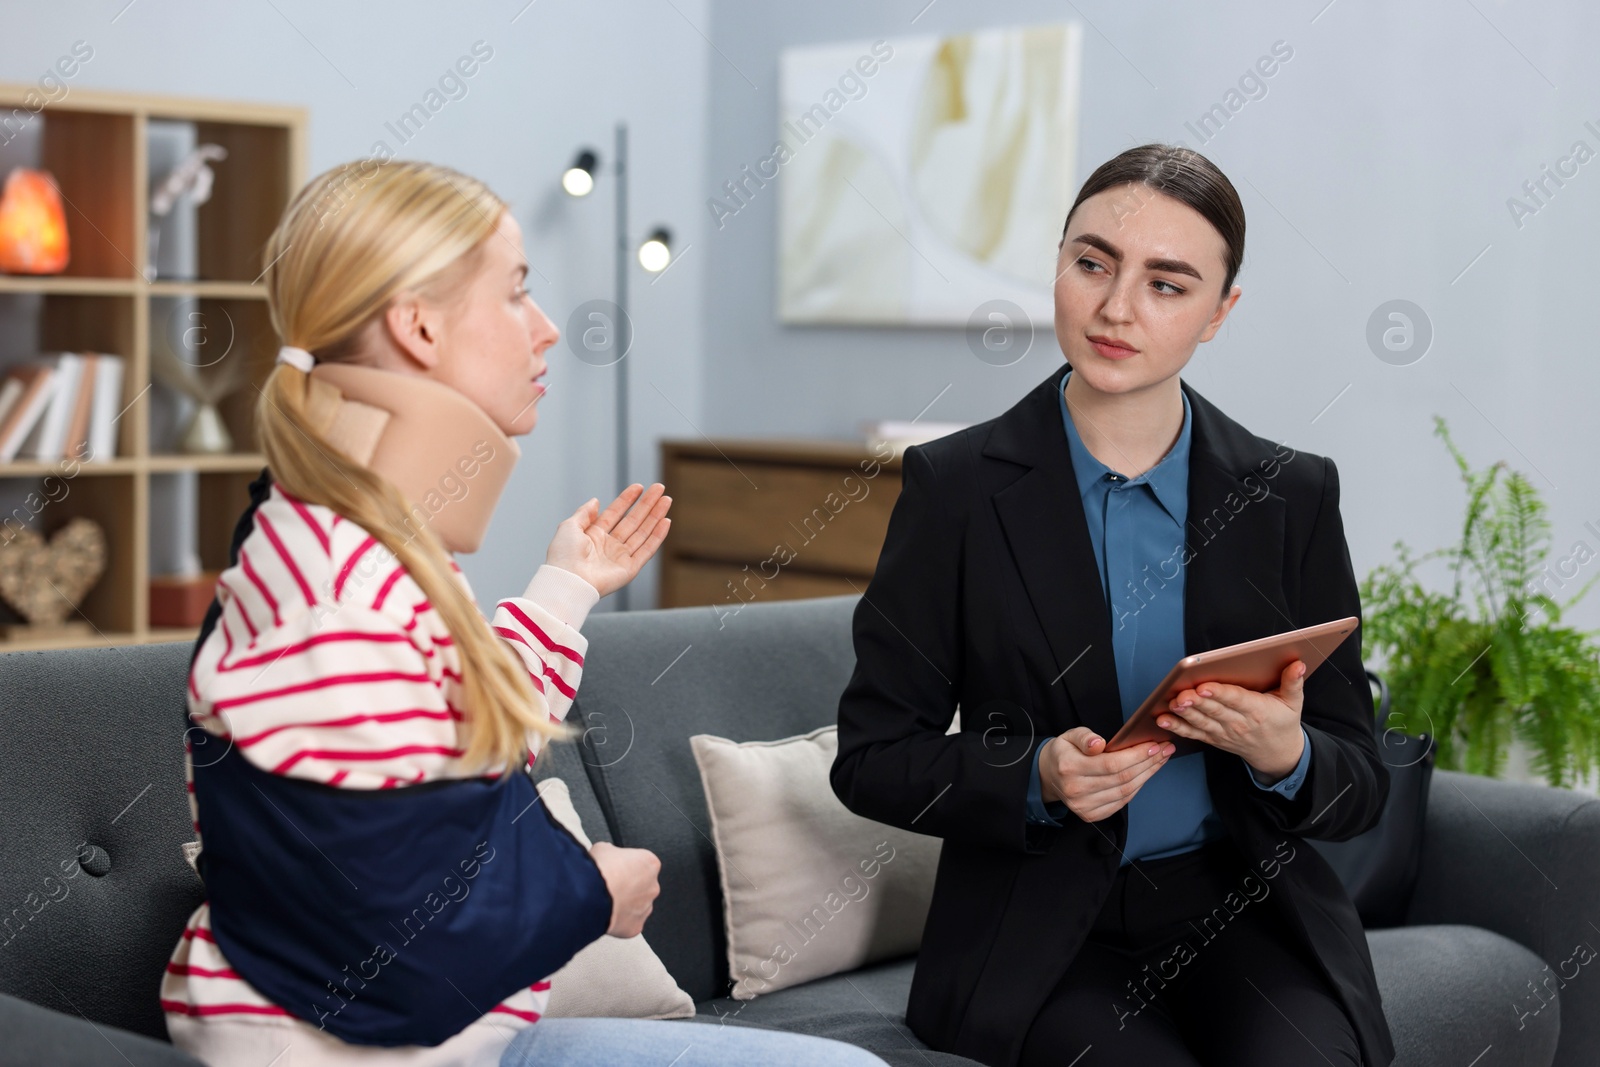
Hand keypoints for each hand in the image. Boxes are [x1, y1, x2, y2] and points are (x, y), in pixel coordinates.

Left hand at [545, 483, 671, 598]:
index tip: (639, 486)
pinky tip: (666, 521)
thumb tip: (595, 501)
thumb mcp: (569, 527)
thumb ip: (584, 513)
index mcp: (594, 535)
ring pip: (643, 532)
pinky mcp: (630, 569)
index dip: (627, 499)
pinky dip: (658, 536)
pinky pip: (647, 550)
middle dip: (647, 504)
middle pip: (633, 521)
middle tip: (660, 488)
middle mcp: (609, 546)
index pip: (615, 513)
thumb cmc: (564, 556)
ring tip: (667, 499)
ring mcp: (621, 557)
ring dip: (656, 516)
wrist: (568, 581)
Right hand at [588, 841, 660, 938]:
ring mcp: (646, 908)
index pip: (641, 864)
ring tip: (603, 901)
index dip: (625, 866)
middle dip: (626, 887)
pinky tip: (604, 914)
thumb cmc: (598, 871)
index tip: (615, 869)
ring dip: (623, 905)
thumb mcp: (602, 848)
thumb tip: (607, 854)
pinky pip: (628, 923)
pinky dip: (618, 921)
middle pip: (641, 886)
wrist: (589, 895)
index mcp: (649, 863)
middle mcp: (652, 886)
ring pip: (636, 906)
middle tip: (608, 887)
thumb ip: (611, 852)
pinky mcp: (636, 926)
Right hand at [1038, 727, 1175, 822]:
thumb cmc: (1064, 753)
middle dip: (1148, 763)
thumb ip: (1085, 737)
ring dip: (1147, 775)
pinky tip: (1145, 774)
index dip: (1136, 756)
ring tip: (1160, 760)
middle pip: (1122, 778)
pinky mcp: (1090, 815)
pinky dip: (1137, 788)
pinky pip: (1121, 802)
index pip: (1111, 764)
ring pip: (1125, 792)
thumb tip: (1098, 743)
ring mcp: (1083, 806)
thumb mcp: (1069, 736)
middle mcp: (1076, 790)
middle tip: (1165, 750)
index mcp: (1069, 767)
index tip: (1155, 745)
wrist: (1048, 776)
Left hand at [1158, 660, 1307, 779]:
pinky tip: (1164, 719)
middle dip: (1196, 703)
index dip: (1219, 694)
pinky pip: (1194, 733)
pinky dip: (1178, 727)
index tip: (1204, 686)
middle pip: (1214, 711)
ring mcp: (1224, 733)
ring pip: (1201, 723)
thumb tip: (1298, 663)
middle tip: (1181, 694)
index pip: (1236, 700)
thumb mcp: (1294, 703)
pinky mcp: (1214, 739)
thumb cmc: (1283, 722)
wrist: (1278, 753)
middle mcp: (1238, 723)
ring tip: (1171, 704)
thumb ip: (1293, 683)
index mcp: (1257, 711)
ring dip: (1184, 714)